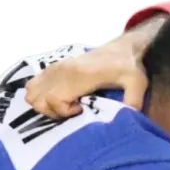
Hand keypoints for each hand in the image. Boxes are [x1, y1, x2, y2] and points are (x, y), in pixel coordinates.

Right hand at [26, 47, 148, 118]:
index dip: (62, 112)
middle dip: (52, 112)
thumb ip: (133, 102)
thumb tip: (129, 120)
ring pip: (32, 93)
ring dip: (45, 104)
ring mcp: (55, 67)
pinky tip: (60, 98)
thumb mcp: (137, 84)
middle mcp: (62, 70)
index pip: (53, 99)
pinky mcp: (54, 67)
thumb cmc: (129, 67)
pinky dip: (41, 95)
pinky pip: (33, 84)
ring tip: (66, 105)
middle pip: (37, 99)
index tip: (80, 111)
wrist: (122, 49)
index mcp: (78, 75)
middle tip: (72, 111)